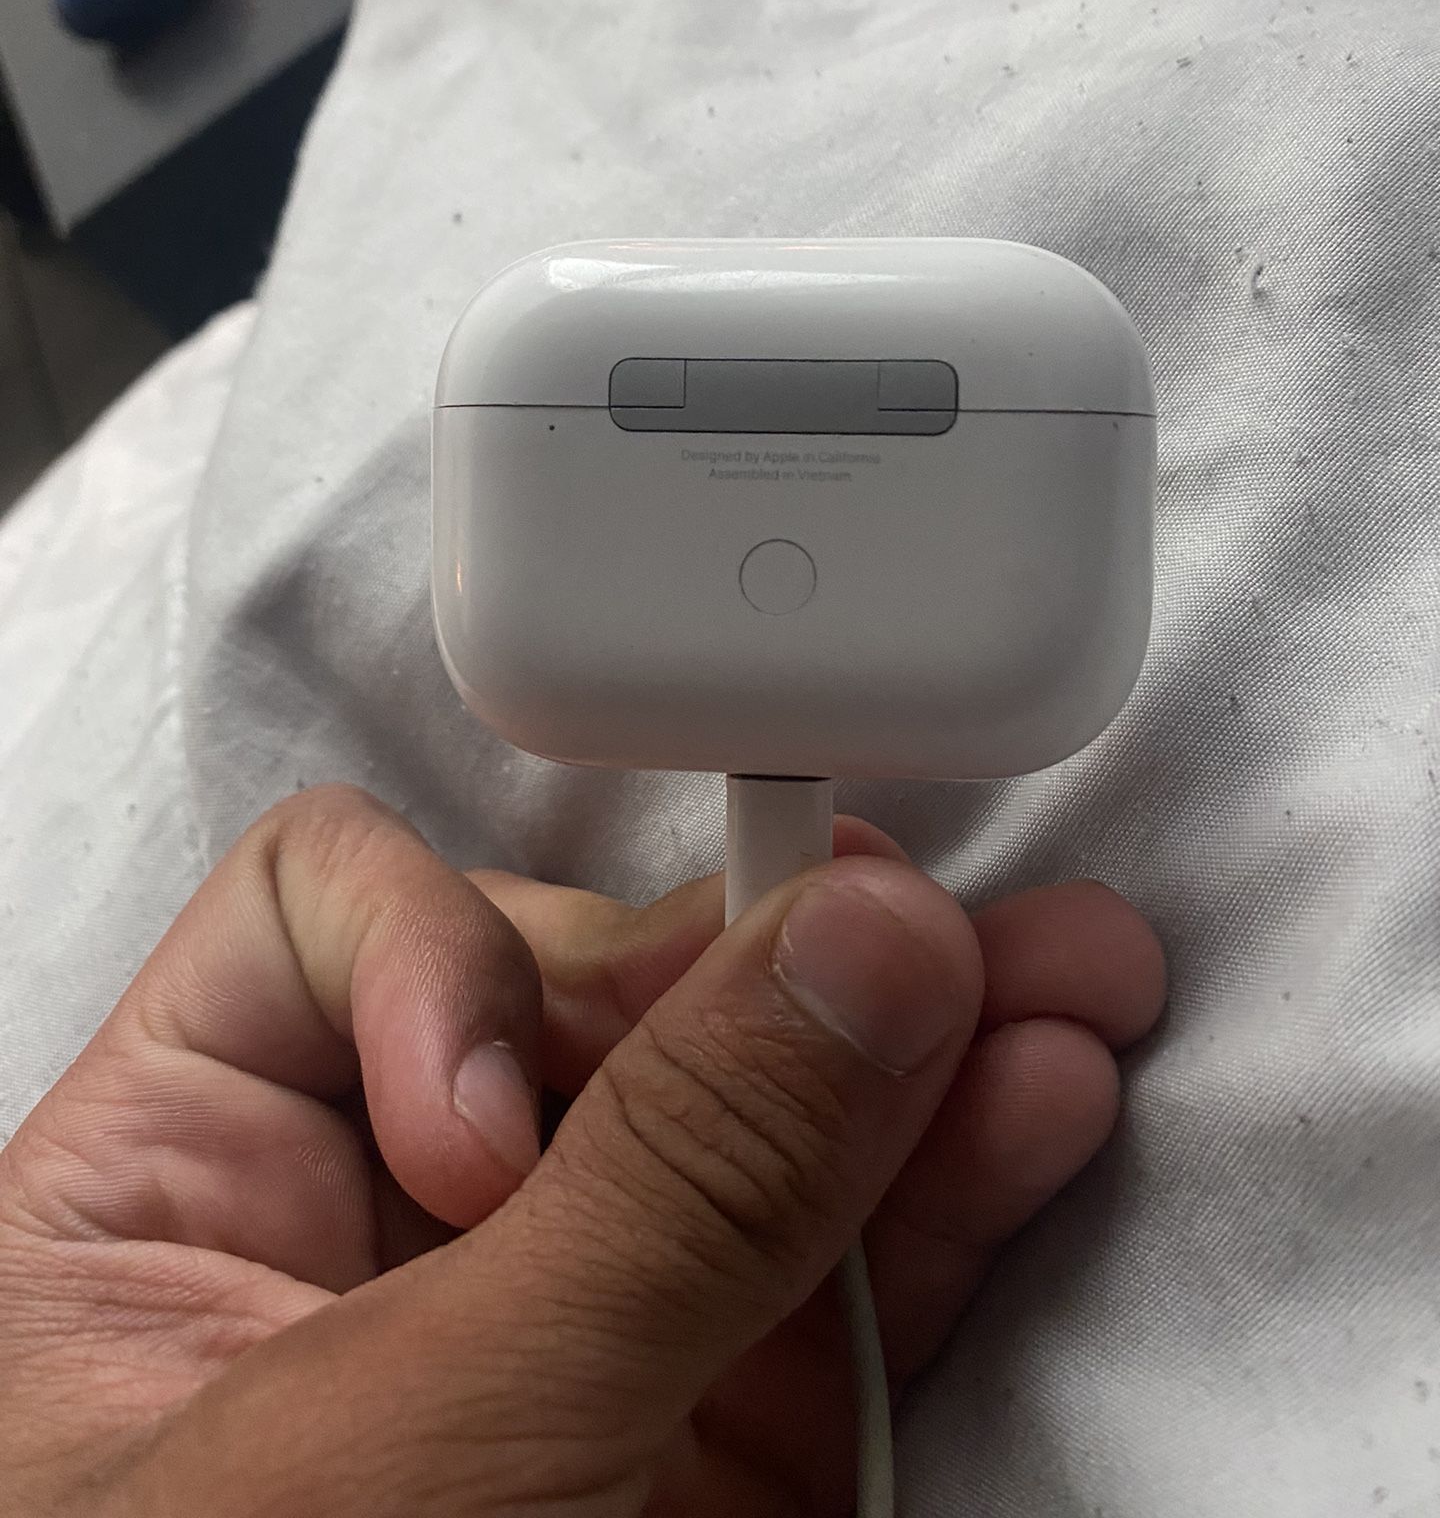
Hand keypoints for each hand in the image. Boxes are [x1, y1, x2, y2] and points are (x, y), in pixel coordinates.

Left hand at [0, 787, 1163, 1516]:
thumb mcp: (417, 1456)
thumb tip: (851, 949)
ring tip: (1057, 985)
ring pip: (753, 1117)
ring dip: (914, 1049)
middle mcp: (382, 1228)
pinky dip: (951, 1186)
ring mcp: (565, 1329)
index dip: (444, 952)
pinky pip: (847, 1262)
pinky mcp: (712, 1439)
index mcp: (184, 1185)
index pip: (326, 922)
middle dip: (766, 957)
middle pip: (591, 996)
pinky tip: (1029, 1105)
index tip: (498, 1123)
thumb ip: (654, 1193)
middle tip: (931, 926)